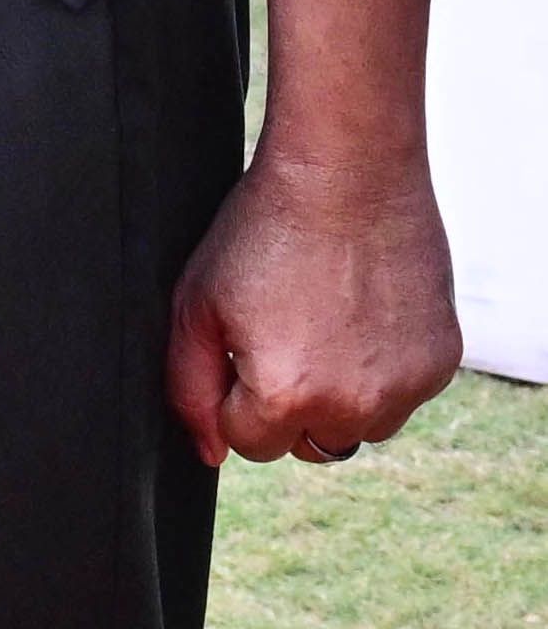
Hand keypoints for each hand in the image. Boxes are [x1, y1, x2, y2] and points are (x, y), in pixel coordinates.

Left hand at [166, 148, 457, 465]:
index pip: (249, 444)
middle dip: (287, 408)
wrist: (347, 178)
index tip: (242, 350)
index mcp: (285, 397)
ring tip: (322, 324)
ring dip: (338, 396)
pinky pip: (401, 395)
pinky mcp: (440, 364)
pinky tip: (360, 315)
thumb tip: (209, 450)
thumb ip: (189, 390)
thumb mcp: (196, 308)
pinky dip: (379, 370)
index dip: (236, 398)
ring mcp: (405, 388)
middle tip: (282, 336)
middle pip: (307, 445)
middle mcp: (354, 406)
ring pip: (359, 427)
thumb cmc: (262, 234)